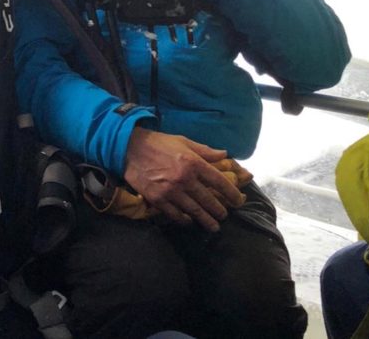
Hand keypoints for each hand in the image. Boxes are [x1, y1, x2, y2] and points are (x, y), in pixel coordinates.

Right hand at [123, 128, 245, 229]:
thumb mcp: (184, 142)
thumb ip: (205, 151)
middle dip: (219, 210)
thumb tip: (224, 154)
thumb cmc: (159, 143)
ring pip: (194, 211)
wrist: (129, 148)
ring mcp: (171, 191)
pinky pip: (176, 215)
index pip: (219, 181)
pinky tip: (190, 221)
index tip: (238, 200)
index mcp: (193, 162)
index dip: (232, 193)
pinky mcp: (158, 199)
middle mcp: (184, 179)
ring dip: (206, 220)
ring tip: (214, 226)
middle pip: (209, 200)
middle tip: (224, 216)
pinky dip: (185, 220)